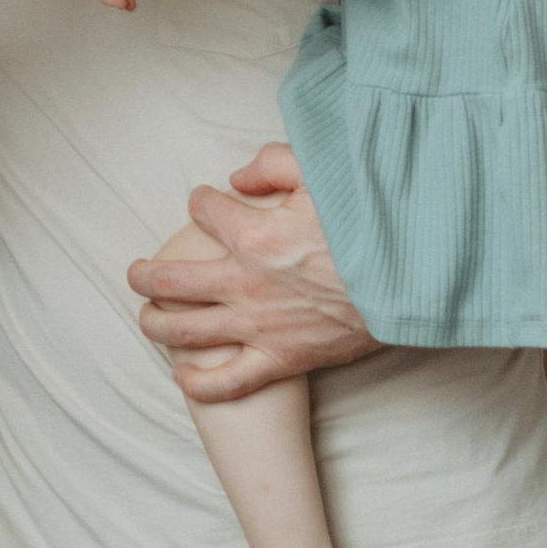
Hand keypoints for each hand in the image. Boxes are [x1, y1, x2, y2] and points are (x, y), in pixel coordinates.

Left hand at [125, 144, 379, 397]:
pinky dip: (198, 383)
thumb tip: (237, 177)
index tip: (206, 202)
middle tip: (135, 272)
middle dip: (143, 275)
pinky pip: (227, 382)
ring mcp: (257, 325)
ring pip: (183, 330)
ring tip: (146, 316)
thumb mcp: (324, 174)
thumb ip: (274, 164)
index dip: (200, 201)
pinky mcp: (280, 359)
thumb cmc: (371, 225)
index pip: (203, 210)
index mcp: (252, 234)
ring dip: (154, 323)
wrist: (411, 282)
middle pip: (169, 280)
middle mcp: (244, 282)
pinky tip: (181, 376)